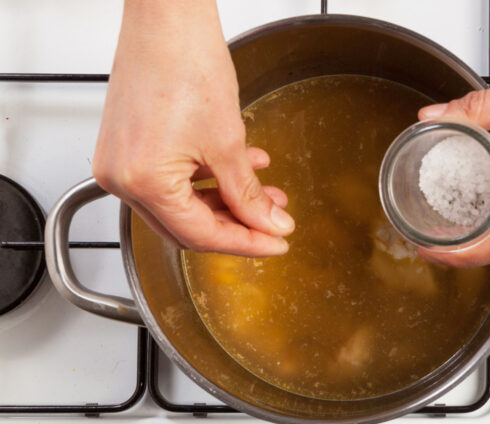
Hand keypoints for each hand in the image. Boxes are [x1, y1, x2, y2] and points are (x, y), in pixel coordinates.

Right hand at [92, 1, 293, 256]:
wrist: (166, 16)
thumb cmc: (186, 61)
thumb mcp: (228, 142)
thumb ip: (249, 194)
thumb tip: (270, 225)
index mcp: (142, 182)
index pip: (200, 235)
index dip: (245, 243)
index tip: (276, 243)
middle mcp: (121, 178)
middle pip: (187, 226)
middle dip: (237, 226)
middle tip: (273, 224)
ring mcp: (120, 163)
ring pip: (182, 203)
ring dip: (227, 202)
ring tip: (267, 195)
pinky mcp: (127, 147)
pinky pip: (171, 179)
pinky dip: (207, 179)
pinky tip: (241, 169)